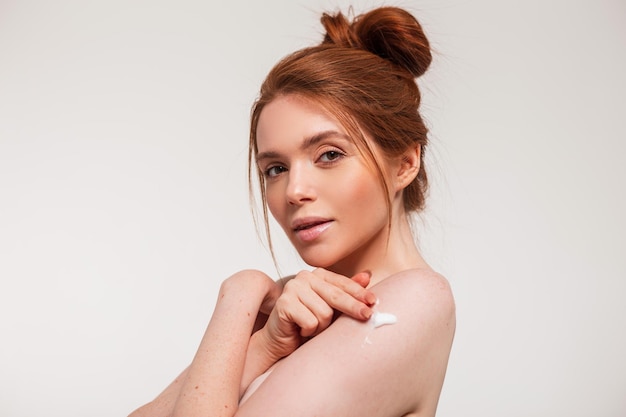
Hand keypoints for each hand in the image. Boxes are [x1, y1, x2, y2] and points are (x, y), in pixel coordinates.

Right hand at [258, 268, 375, 360]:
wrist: (280, 341)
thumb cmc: (306, 324)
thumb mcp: (331, 308)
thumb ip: (347, 292)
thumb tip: (367, 276)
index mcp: (317, 275)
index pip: (343, 283)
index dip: (360, 294)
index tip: (374, 302)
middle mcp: (304, 277)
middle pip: (336, 296)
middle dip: (353, 308)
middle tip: (367, 316)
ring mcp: (292, 288)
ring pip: (324, 312)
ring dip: (322, 327)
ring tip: (312, 329)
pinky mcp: (284, 304)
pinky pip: (311, 322)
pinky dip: (309, 331)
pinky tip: (301, 330)